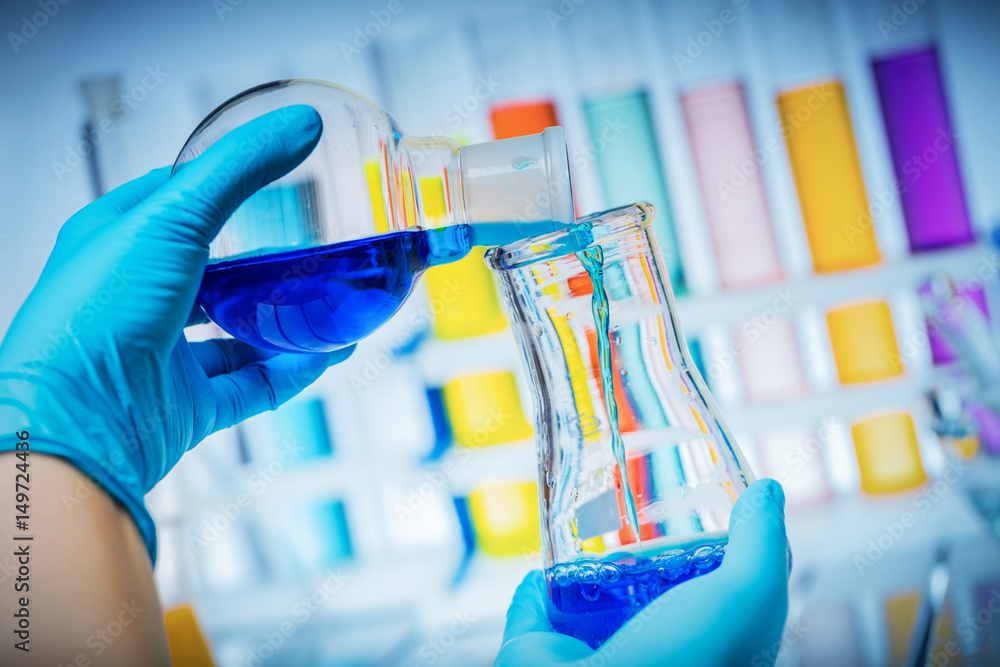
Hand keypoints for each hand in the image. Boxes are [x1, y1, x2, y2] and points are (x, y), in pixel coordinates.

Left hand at [0, 106, 353, 560]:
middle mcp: (136, 301)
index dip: (217, 186)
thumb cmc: (99, 314)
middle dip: (262, 263)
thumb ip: (240, 169)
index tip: (268, 175)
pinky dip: (291, 370)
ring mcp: (162, 356)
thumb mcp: (172, 218)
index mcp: (116, 246)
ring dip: (283, 319)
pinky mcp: (187, 406)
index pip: (170, 203)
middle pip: (212, 273)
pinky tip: (327, 352)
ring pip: (235, 332)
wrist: (79, 425)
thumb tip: (301, 123)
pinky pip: (251, 383)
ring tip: (331, 302)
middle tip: (313, 246)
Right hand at [496, 479, 789, 666]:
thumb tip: (768, 489)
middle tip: (641, 524)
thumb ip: (761, 542)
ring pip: (590, 603)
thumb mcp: (748, 594)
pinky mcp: (542, 650)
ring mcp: (594, 658)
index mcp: (700, 655)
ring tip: (595, 531)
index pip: (705, 602)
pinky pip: (538, 607)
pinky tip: (551, 560)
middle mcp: (648, 660)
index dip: (701, 559)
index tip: (695, 523)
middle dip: (641, 561)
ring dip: (590, 570)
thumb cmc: (689, 659)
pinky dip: (540, 584)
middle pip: (644, 597)